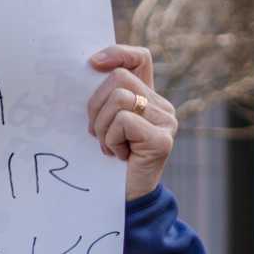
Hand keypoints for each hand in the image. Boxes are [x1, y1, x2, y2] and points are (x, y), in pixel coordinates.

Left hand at [87, 45, 176, 197]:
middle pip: (118, 79)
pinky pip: (124, 122)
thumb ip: (102, 100)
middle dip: (95, 106)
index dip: (117, 54)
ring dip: (101, 127)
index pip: (138, 58)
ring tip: (108, 147)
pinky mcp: (162, 139)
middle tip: (95, 133)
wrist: (121, 200)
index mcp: (147, 98)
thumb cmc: (105, 163)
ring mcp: (166, 122)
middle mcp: (162, 106)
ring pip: (119, 98)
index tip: (92, 63)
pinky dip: (111, 140)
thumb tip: (86, 70)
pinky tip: (117, 156)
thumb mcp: (101, 125)